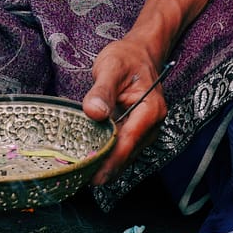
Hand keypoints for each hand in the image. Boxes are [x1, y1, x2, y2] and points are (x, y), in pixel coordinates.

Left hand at [84, 41, 168, 186]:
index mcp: (151, 109)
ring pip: (125, 155)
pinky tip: (90, 161)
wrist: (140, 52)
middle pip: (128, 153)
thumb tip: (94, 112)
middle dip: (107, 168)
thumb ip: (102, 90)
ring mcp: (145, 129)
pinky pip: (122, 148)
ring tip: (82, 176)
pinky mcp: (136, 131)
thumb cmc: (127, 57)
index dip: (112, 161)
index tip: (95, 176)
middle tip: (80, 180)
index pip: (129, 141)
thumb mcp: (111, 67)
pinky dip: (108, 156)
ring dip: (106, 165)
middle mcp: (152, 123)